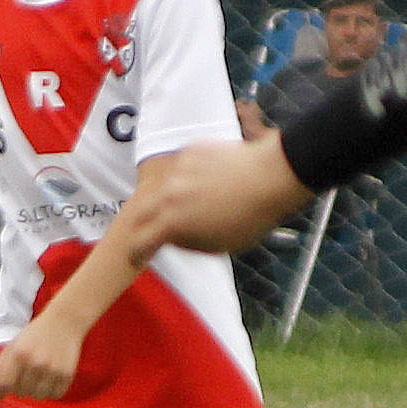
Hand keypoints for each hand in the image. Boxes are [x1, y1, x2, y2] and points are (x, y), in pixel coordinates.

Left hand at [0, 315, 85, 403]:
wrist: (64, 322)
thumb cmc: (35, 334)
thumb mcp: (14, 345)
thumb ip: (0, 365)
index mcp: (18, 354)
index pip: (5, 383)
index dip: (0, 393)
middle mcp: (35, 363)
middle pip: (21, 392)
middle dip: (19, 388)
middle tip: (23, 380)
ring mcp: (52, 369)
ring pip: (38, 396)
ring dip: (35, 392)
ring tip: (37, 381)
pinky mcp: (67, 373)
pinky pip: (56, 395)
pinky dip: (50, 392)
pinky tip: (49, 382)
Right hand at [122, 133, 312, 253]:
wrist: (272, 177)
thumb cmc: (253, 217)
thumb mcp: (221, 244)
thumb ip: (190, 244)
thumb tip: (173, 239)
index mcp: (173, 221)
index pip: (141, 240)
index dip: (136, 251)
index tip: (134, 256)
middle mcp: (168, 194)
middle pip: (142, 211)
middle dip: (143, 224)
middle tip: (149, 231)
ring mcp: (177, 169)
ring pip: (163, 186)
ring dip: (170, 198)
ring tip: (194, 204)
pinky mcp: (190, 151)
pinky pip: (182, 167)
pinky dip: (190, 176)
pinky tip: (212, 180)